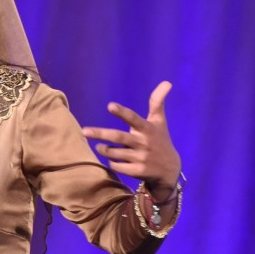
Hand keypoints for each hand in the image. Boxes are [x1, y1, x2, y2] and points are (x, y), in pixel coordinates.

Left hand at [81, 81, 181, 201]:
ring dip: (103, 149)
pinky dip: (111, 162)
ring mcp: (141, 158)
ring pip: (113, 152)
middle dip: (100, 134)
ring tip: (99, 146)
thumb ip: (157, 102)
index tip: (110, 106)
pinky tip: (113, 159)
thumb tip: (167, 82)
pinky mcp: (138, 172)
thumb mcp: (159, 122)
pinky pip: (116, 165)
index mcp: (148, 129)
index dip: (122, 112)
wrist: (170, 170)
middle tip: (84, 131)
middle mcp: (144, 143)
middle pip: (118, 137)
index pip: (133, 118)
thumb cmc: (160, 140)